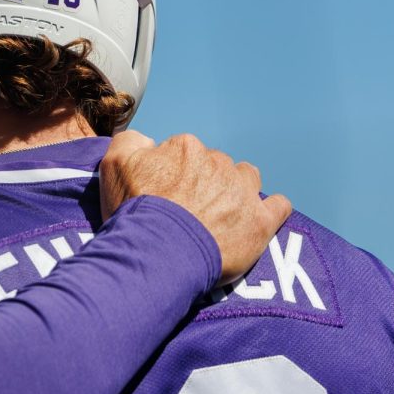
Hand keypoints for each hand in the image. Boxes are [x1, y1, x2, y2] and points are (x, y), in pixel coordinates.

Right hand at [100, 131, 291, 283]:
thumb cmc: (135, 212)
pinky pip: (279, 206)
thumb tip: (146, 141)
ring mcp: (242, 191)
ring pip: (246, 179)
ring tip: (219, 214)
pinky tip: (258, 219)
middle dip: (203, 182)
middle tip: (185, 209)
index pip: (182, 153)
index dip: (171, 173)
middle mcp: (217, 162)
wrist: (158, 252)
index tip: (163, 193)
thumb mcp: (114, 165)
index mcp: (185, 148)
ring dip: (236, 190)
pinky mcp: (260, 221)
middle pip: (214, 166)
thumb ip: (129, 141)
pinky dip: (271, 211)